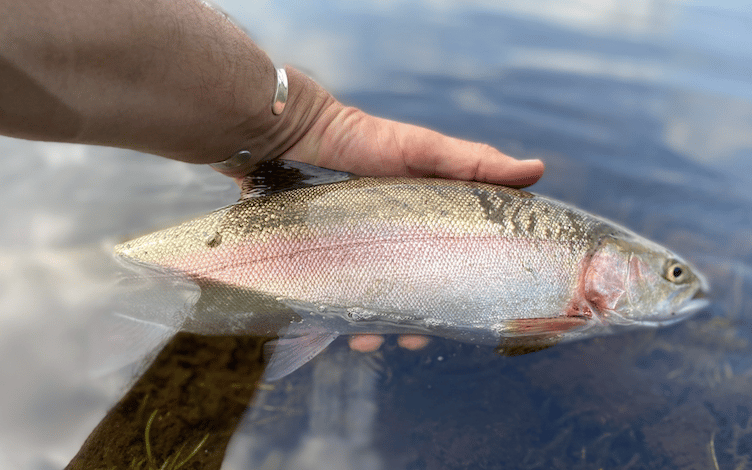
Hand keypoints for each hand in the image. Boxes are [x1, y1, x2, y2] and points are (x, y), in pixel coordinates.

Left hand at [255, 69, 544, 351]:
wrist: (292, 137)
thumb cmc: (363, 138)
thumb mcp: (424, 148)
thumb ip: (474, 163)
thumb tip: (538, 169)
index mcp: (423, 225)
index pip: (450, 265)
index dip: (462, 291)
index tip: (471, 313)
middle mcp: (393, 246)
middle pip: (413, 293)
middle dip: (419, 321)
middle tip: (418, 338)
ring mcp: (355, 258)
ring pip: (375, 306)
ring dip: (381, 329)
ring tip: (375, 339)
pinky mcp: (321, 266)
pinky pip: (334, 304)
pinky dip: (343, 324)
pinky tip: (347, 334)